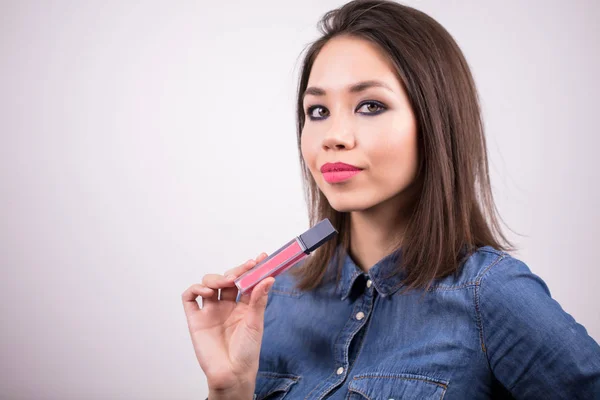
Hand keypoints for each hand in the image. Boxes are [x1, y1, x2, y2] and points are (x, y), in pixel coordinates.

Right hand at [182, 253, 274, 394]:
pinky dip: (195, 289)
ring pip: (208, 283)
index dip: (251, 269)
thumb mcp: (256, 323)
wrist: (232, 374)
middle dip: (235, 271)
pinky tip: (207, 292)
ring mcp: (210, 311)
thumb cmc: (247, 352)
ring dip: (216, 277)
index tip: (260, 258)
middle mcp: (226, 306)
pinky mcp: (196, 319)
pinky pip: (189, 298)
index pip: (246, 281)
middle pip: (227, 279)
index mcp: (243, 306)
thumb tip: (268, 278)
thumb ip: (258, 299)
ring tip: (226, 282)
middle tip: (244, 269)